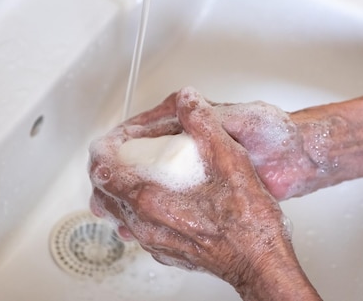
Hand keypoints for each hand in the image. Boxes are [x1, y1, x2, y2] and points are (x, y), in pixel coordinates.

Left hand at [88, 88, 319, 299]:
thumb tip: (188, 100)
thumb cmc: (247, 219)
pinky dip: (135, 211)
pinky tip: (155, 202)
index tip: (112, 141)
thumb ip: (204, 124)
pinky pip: (136, 229)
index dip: (103, 150)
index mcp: (152, 197)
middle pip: (103, 193)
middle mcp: (146, 223)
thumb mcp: (229, 158)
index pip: (104, 170)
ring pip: (117, 213)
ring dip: (118, 191)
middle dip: (107, 169)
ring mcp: (154, 241)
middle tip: (117, 154)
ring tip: (131, 175)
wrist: (259, 260)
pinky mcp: (166, 252)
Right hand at [114, 89, 339, 199]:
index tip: (103, 157)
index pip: (145, 126)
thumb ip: (213, 114)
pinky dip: (151, 205)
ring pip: (149, 176)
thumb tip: (187, 101)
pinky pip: (168, 193)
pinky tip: (139, 219)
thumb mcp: (244, 118)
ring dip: (128, 191)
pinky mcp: (201, 183)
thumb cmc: (277, 132)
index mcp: (191, 117)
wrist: (298, 158)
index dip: (121, 142)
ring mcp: (192, 162)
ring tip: (110, 207)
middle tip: (100, 188)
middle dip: (116, 170)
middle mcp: (186, 139)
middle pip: (140, 153)